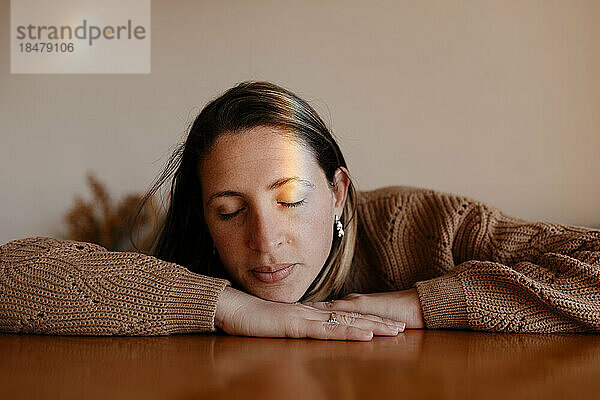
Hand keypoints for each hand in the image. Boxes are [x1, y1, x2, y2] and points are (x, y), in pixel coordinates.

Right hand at [214, 286, 406, 340]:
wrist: (231, 308)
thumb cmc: (252, 318)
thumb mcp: (279, 327)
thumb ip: (296, 328)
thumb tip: (311, 333)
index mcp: (310, 313)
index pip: (344, 316)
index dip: (366, 319)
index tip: (387, 324)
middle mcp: (313, 313)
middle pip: (352, 317)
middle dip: (378, 322)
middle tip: (403, 327)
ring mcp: (306, 317)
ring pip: (346, 322)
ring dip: (372, 326)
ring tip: (394, 331)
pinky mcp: (297, 325)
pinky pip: (328, 330)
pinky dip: (349, 332)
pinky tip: (366, 334)